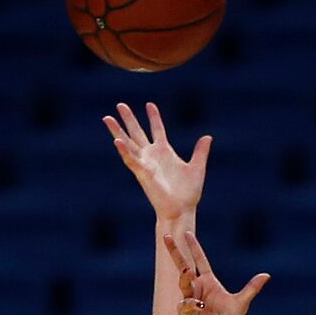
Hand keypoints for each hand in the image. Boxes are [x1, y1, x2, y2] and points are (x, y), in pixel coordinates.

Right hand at [103, 101, 210, 222]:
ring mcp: (145, 164)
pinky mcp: (143, 174)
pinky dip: (124, 151)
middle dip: (129, 119)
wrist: (182, 210)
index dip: (154, 117)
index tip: (149, 104)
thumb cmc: (188, 193)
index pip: (157, 130)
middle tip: (120, 104)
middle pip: (137, 133)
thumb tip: (208, 137)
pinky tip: (116, 140)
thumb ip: (200, 152)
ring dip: (117, 131)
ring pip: (128, 144)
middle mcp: (152, 156)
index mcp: (164, 152)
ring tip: (107, 118)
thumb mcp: (197, 168)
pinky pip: (131, 160)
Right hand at [164, 232, 268, 314]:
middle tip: (166, 236)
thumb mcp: (241, 303)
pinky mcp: (185, 312)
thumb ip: (251, 288)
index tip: (187, 233)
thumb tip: (267, 275)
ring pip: (183, 282)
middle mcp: (196, 288)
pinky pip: (186, 303)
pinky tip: (200, 307)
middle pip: (183, 266)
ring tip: (188, 270)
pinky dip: (192, 304)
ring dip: (184, 276)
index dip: (194, 247)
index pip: (199, 260)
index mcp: (208, 282)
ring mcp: (189, 299)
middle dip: (174, 252)